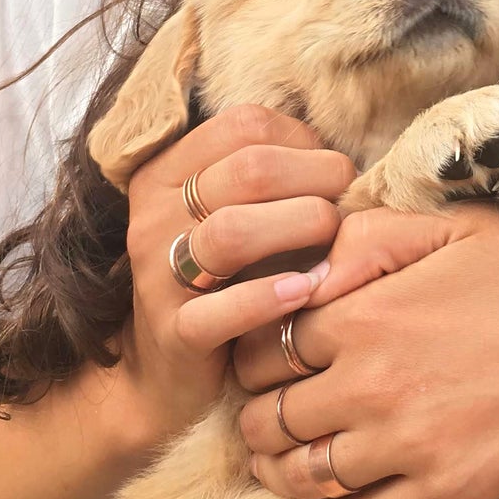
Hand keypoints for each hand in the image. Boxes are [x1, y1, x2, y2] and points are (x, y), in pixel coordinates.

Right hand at [116, 105, 352, 441]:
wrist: (164, 373)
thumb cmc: (222, 280)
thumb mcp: (229, 214)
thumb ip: (268, 177)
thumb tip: (340, 156)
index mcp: (165, 173)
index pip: (243, 125)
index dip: (302, 140)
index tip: (328, 172)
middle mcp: (154, 216)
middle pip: (249, 170)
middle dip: (316, 180)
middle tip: (344, 207)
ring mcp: (159, 276)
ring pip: (233, 232)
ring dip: (300, 228)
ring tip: (332, 241)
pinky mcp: (175, 335)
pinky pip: (221, 312)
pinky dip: (269, 298)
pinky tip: (305, 291)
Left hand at [230, 203, 498, 498]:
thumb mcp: (450, 228)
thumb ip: (365, 238)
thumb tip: (299, 265)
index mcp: (365, 313)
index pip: (260, 344)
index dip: (251, 348)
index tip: (262, 353)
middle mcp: (372, 383)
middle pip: (266, 415)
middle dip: (256, 411)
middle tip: (264, 408)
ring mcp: (407, 444)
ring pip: (300, 473)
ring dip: (274, 469)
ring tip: (276, 461)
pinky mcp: (445, 492)